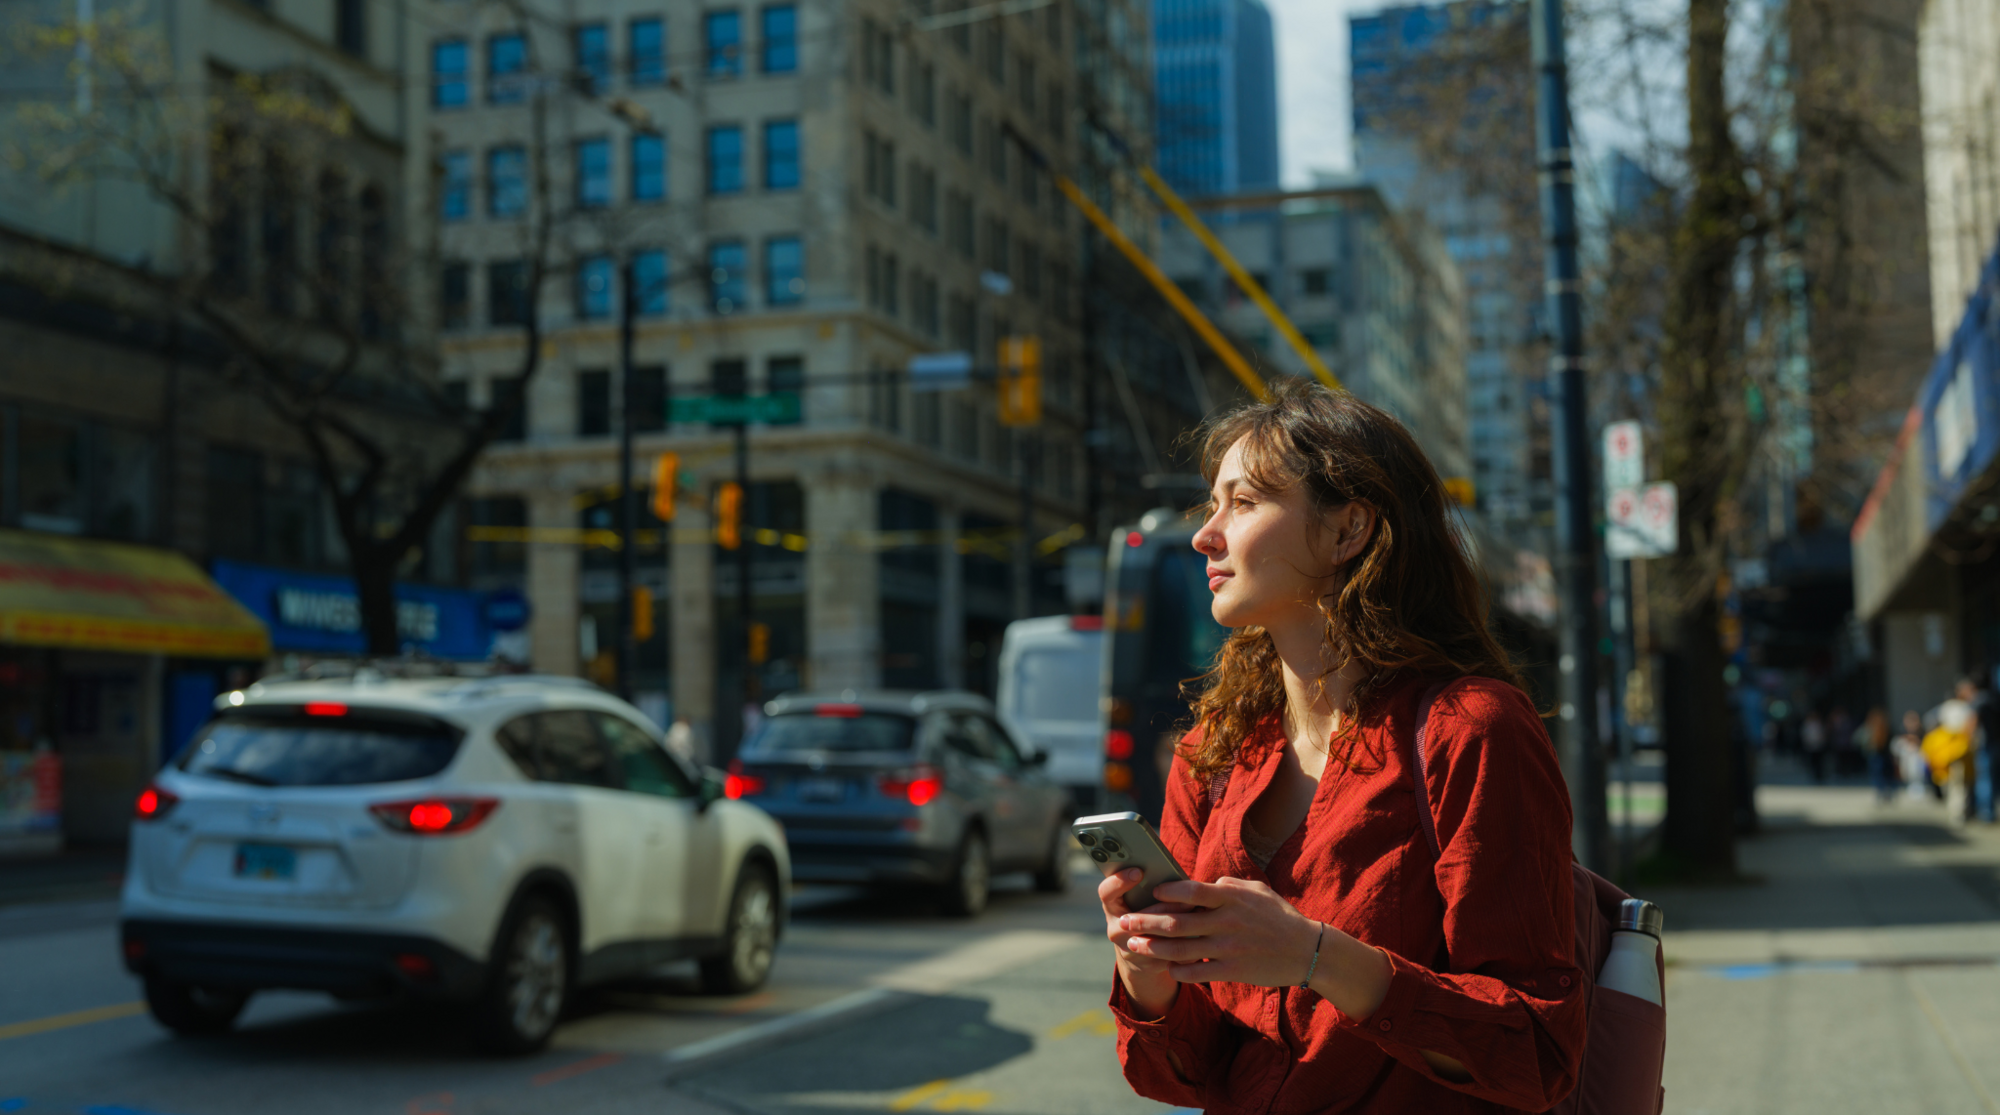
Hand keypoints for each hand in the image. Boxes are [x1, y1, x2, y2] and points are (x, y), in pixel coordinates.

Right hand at [1098, 869, 1196, 1018]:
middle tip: (1187, 900)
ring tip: (1199, 915)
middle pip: (1137, 918)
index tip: (1138, 871)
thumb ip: (1149, 885)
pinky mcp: (1146, 965)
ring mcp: (1129, 949)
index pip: (1107, 892)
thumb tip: (1173, 874)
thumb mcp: (1140, 898)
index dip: (1119, 881)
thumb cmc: (1146, 911)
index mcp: (1112, 907)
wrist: (1140, 954)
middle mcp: (1116, 929)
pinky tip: (1202, 935)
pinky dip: (1187, 944)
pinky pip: (1168, 955)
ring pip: (1155, 940)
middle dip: (1164, 908)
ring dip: (1179, 928)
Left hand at [1117, 876, 1322, 986]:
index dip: (1166, 891)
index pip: (1191, 890)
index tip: (1148, 892)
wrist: (1307, 950)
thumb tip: (1198, 883)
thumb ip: (1226, 885)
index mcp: (1231, 897)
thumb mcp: (1256, 889)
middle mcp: (1227, 921)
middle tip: (1123, 922)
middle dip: (1145, 922)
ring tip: (1133, 946)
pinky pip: (1197, 972)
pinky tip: (1165, 966)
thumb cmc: (1278, 916)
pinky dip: (1177, 970)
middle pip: (1177, 922)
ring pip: (1180, 949)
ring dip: (1153, 948)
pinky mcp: (1232, 971)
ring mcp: (1228, 948)